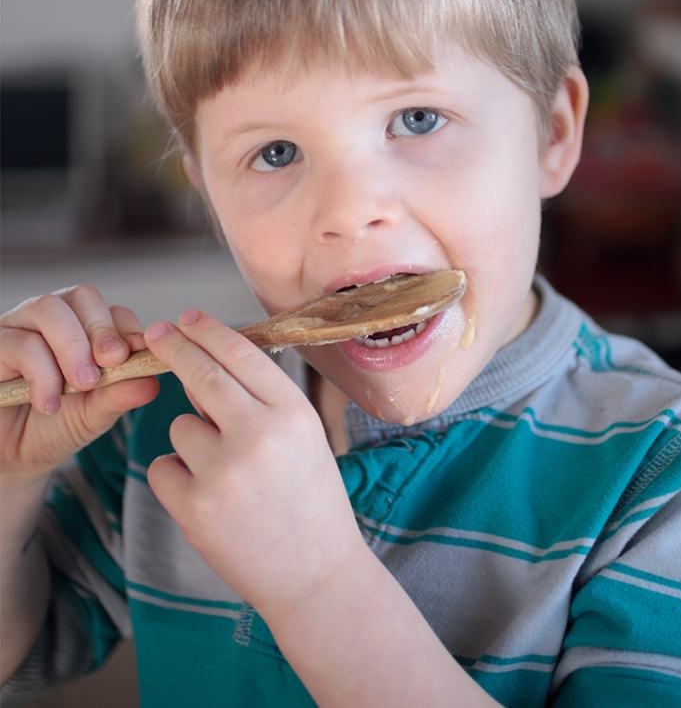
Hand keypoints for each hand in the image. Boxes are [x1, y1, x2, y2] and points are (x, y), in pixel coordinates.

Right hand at [0, 286, 159, 485]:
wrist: (12, 459)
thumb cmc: (54, 428)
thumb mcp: (94, 413)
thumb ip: (120, 394)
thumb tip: (152, 381)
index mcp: (84, 329)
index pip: (112, 310)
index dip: (126, 329)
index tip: (137, 354)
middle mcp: (51, 319)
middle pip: (81, 297)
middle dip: (102, 330)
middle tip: (111, 364)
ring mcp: (18, 327)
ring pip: (48, 310)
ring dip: (72, 346)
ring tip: (82, 384)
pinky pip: (18, 342)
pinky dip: (41, 372)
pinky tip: (49, 403)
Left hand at [144, 310, 362, 622]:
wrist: (315, 574)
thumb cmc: (310, 500)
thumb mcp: (304, 437)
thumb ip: (261, 401)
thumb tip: (204, 365)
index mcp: (293, 413)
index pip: (241, 354)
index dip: (209, 331)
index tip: (186, 317)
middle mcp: (259, 434)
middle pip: (202, 375)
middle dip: (174, 347)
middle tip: (154, 333)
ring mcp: (224, 471)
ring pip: (179, 427)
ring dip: (191, 441)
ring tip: (226, 476)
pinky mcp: (195, 507)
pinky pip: (163, 468)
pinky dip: (177, 478)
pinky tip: (210, 501)